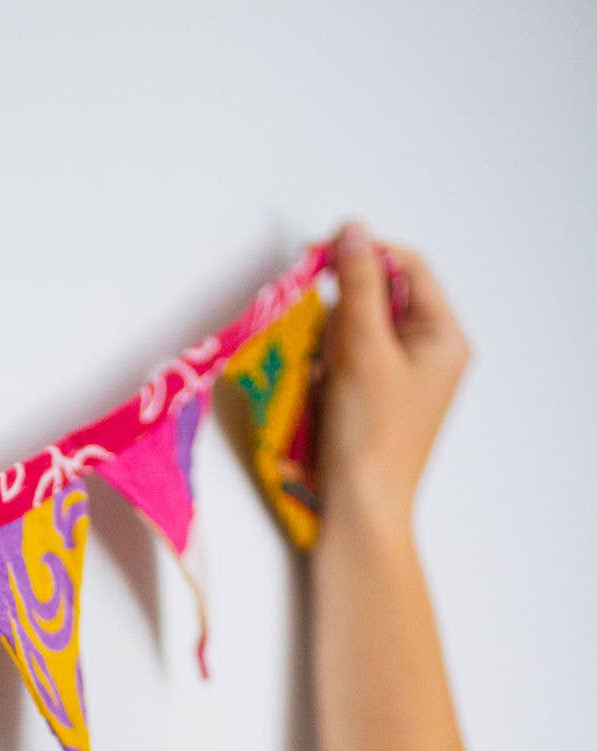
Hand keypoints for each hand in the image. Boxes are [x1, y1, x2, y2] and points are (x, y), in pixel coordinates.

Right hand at [316, 222, 471, 540]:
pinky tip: (319, 397)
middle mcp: (428, 354)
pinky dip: (325, 372)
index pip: (407, 267)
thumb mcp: (362, 348)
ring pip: (355, 333)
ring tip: (322, 380)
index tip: (317, 257)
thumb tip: (351, 230)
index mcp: (443, 337)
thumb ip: (356, 284)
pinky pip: (345, 365)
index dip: (363, 254)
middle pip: (378, 299)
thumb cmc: (368, 435)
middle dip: (341, 315)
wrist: (359, 511)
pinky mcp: (373, 403)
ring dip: (328, 346)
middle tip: (324, 344)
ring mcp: (400, 380)